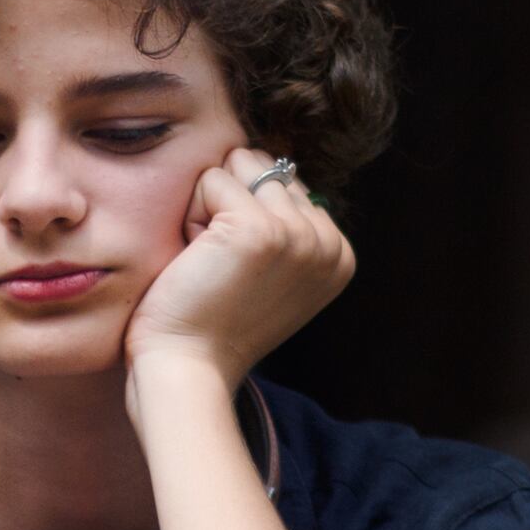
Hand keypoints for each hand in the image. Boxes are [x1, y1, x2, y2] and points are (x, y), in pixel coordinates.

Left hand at [127, 148, 354, 393]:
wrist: (190, 368)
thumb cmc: (213, 322)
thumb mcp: (272, 272)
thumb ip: (286, 223)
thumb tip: (265, 161)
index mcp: (340, 252)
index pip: (285, 181)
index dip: (247, 215)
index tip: (242, 272)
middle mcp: (328, 241)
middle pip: (264, 166)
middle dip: (229, 204)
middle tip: (220, 264)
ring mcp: (298, 234)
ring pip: (238, 165)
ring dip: (209, 208)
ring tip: (210, 260)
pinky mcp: (259, 229)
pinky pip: (210, 180)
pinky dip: (191, 216)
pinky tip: (197, 259)